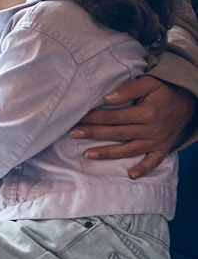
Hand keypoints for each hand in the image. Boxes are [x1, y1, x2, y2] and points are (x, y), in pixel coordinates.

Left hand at [71, 76, 195, 178]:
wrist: (188, 101)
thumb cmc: (164, 90)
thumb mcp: (148, 83)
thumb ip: (128, 90)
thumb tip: (107, 98)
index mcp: (146, 113)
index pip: (114, 117)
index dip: (94, 118)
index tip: (77, 119)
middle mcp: (151, 129)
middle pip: (117, 133)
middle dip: (93, 133)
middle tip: (74, 133)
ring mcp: (157, 141)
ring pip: (129, 149)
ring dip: (108, 153)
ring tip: (88, 154)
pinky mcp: (163, 148)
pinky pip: (153, 162)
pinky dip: (143, 169)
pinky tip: (130, 175)